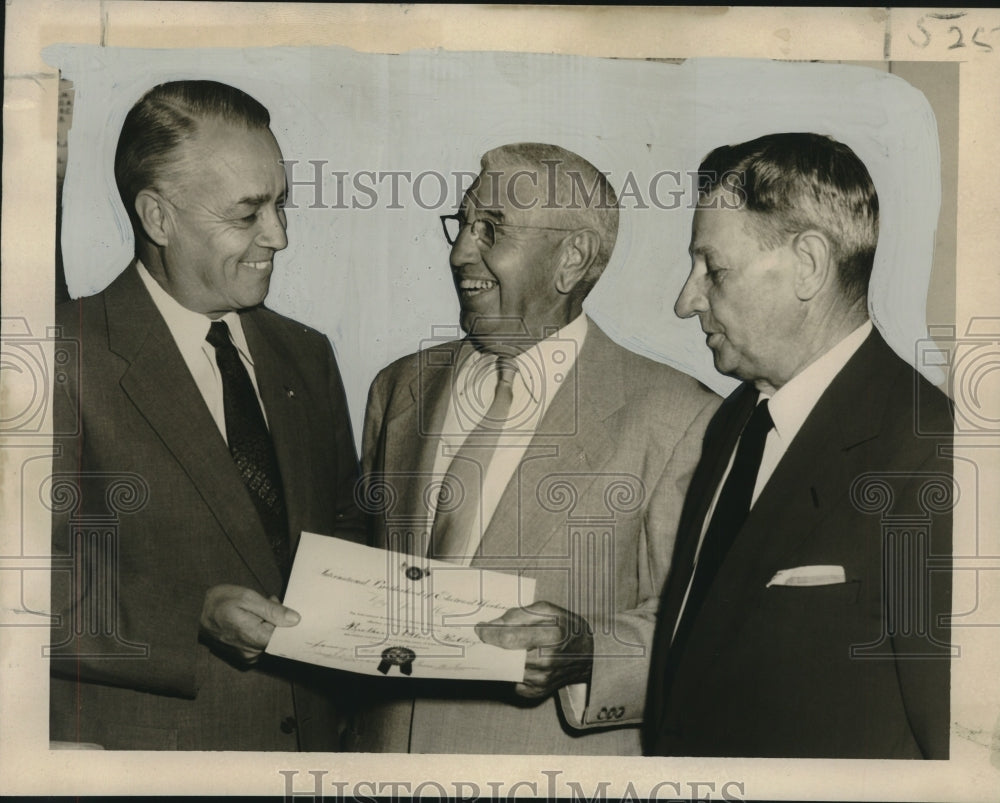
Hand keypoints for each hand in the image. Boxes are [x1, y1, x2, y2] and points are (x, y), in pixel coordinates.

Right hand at [199, 584, 299, 662]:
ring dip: (267, 623)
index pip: (286, 636)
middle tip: (268, 601)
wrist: (192, 613)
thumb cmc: (219, 602)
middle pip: (277, 637)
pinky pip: (258, 643)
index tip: (279, 606)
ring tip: (256, 608)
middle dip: (276, 619)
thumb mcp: (247, 598)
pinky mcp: (241, 655)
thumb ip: (272, 610)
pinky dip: (258, 630)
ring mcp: (246, 656)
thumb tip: (295, 619)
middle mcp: (253, 653)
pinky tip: (250, 618)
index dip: (286, 619)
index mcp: (256, 639)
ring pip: (268, 639)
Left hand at [475, 601, 593, 698]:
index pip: (509, 638)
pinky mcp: (535, 693)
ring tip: (500, 647)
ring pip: (505, 669)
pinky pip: (511, 680)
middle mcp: (545, 663)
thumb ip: (520, 614)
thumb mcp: (549, 610)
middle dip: (492, 646)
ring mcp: (540, 681)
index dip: (490, 633)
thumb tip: (494, 624)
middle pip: (504, 656)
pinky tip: (515, 661)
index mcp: (551, 636)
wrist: (589, 656)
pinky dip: (509, 670)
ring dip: (500, 658)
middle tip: (484, 638)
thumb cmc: (567, 628)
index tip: (480, 629)